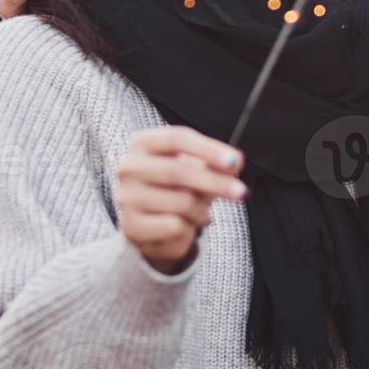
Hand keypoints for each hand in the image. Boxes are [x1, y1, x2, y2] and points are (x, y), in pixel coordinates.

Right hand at [116, 126, 247, 275]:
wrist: (152, 226)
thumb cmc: (177, 187)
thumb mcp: (196, 168)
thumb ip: (214, 163)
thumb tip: (234, 163)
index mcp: (142, 143)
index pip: (177, 138)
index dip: (209, 149)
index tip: (235, 162)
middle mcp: (128, 167)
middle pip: (178, 171)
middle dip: (216, 182)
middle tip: (241, 192)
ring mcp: (126, 198)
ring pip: (181, 202)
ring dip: (202, 211)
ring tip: (200, 213)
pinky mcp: (131, 227)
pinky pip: (174, 227)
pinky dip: (189, 230)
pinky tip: (183, 228)